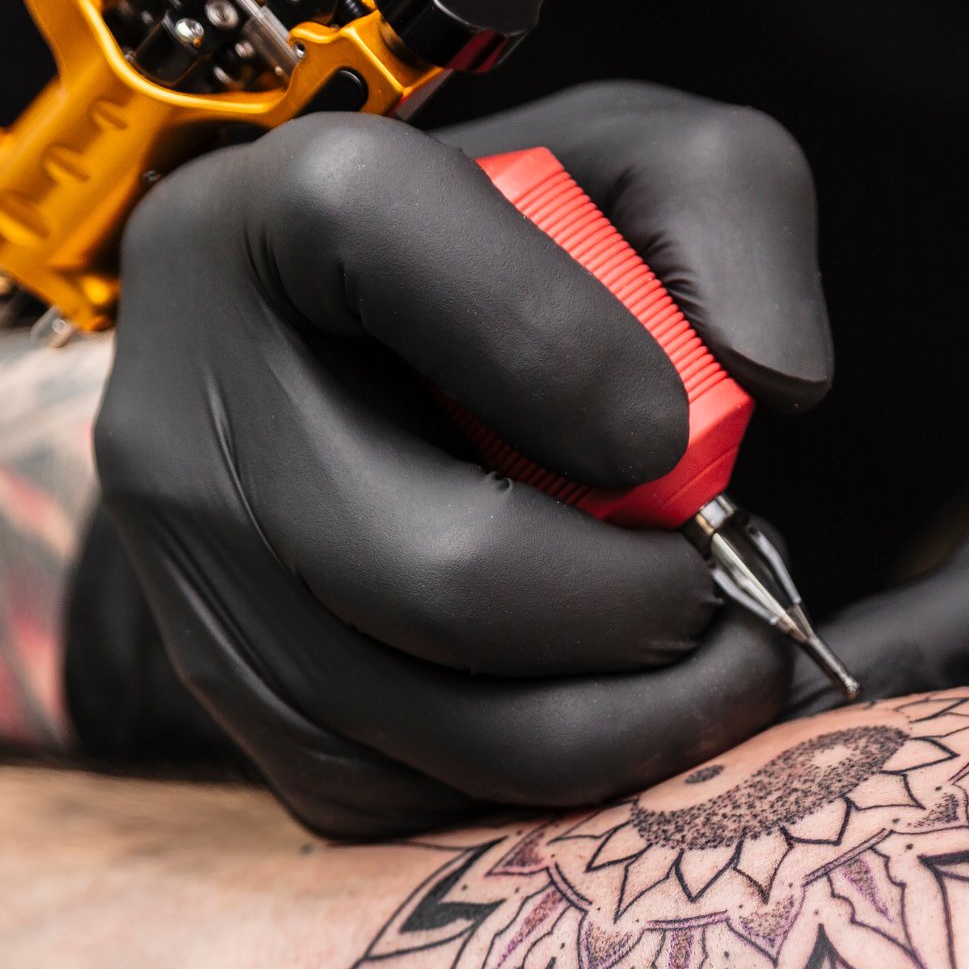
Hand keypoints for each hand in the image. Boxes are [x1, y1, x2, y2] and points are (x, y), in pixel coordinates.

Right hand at [73, 83, 828, 836]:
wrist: (349, 355)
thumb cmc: (513, 259)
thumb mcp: (629, 168)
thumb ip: (726, 209)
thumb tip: (773, 382)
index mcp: (277, 216)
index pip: (383, 244)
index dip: (567, 357)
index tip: (668, 428)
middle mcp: (195, 404)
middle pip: (442, 574)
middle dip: (640, 606)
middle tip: (723, 583)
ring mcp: (198, 577)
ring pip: (445, 721)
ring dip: (632, 715)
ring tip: (697, 649)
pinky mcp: (233, 703)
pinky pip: (418, 800)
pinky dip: (550, 775)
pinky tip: (601, 697)